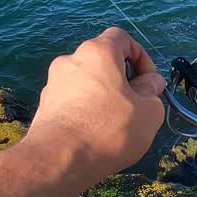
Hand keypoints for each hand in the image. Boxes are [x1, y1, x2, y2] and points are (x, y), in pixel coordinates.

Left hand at [24, 27, 164, 183]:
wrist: (58, 159)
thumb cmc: (109, 129)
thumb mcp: (148, 112)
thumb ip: (152, 91)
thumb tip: (149, 83)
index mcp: (97, 52)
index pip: (121, 37)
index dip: (140, 56)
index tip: (149, 82)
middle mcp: (70, 60)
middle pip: (102, 61)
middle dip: (121, 79)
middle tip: (134, 105)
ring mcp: (53, 83)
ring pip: (86, 82)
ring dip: (102, 95)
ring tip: (113, 124)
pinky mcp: (43, 106)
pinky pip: (72, 100)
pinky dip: (84, 109)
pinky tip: (93, 134)